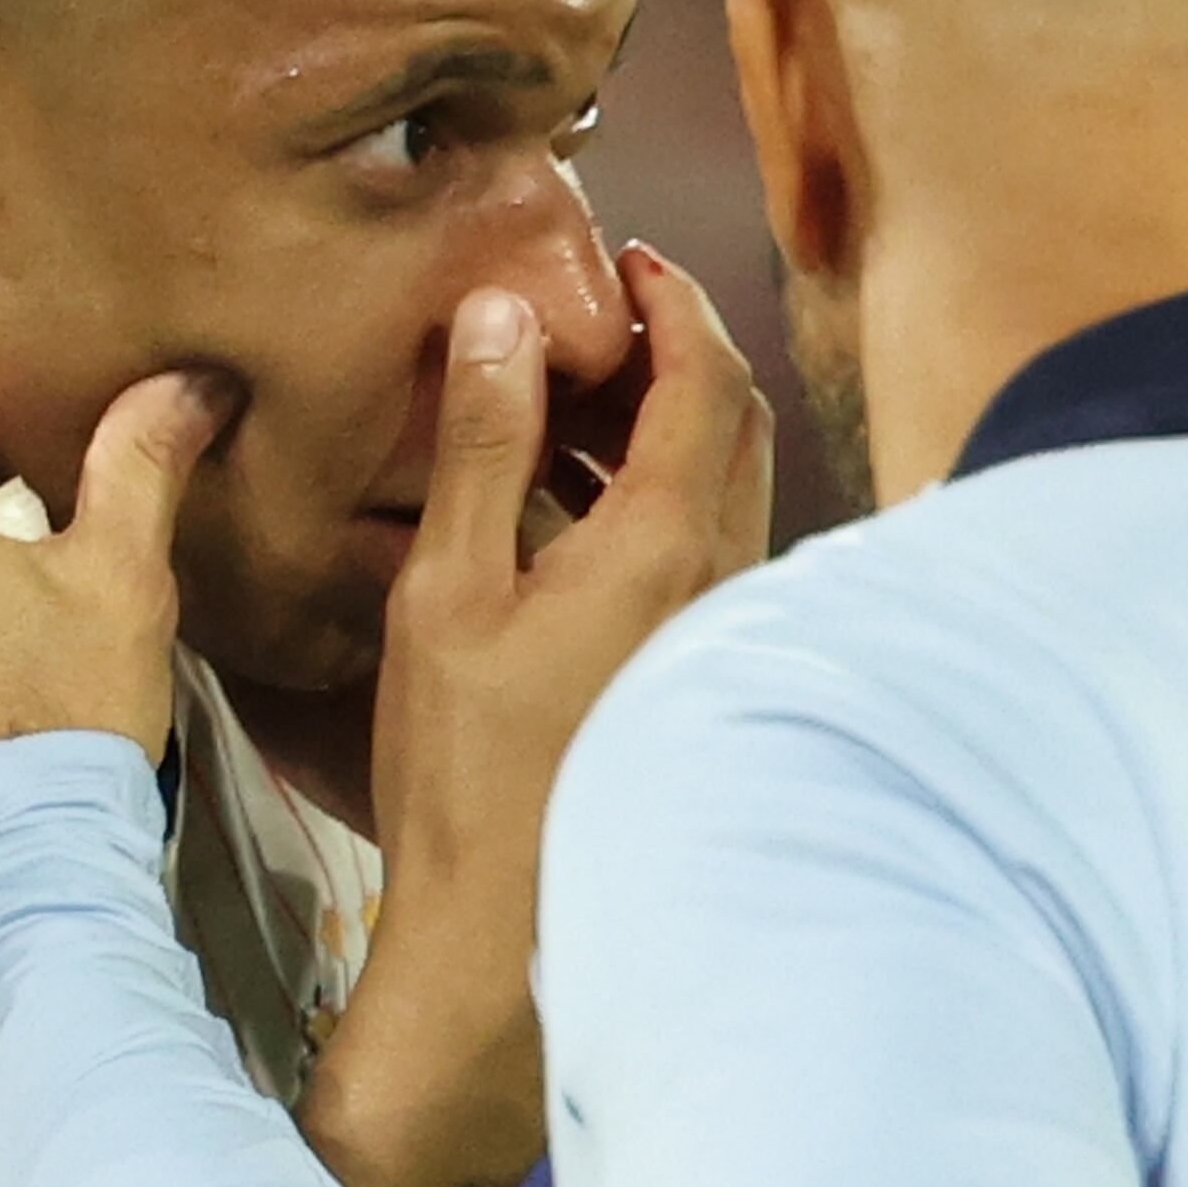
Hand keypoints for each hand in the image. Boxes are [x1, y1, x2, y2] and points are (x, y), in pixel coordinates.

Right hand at [301, 243, 767, 1186]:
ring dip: (659, 427)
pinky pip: (703, 549)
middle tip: (596, 312)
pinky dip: (652, 496)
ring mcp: (723, 633)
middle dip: (676, 351)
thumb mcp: (452, 591)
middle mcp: (724, 579)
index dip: (672, 299)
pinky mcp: (703, 676)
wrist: (511, 933)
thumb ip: (485, 448)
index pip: (705, 377)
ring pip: (724, 490)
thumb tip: (506, 315)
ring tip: (563, 396)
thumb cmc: (469, 767)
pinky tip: (569, 512)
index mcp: (668, 542)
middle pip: (735, 424)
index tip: (625, 253)